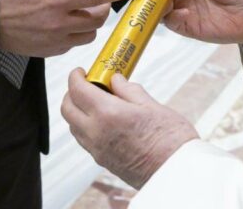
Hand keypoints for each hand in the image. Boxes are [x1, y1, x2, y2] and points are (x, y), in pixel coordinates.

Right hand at [0, 0, 141, 56]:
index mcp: (56, 1)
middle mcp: (58, 24)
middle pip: (98, 18)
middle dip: (104, 7)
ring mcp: (55, 41)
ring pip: (89, 34)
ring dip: (91, 22)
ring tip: (79, 9)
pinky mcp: (50, 51)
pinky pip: (74, 44)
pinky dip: (76, 33)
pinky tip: (64, 22)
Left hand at [61, 69, 197, 188]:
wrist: (175, 171)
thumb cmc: (170, 138)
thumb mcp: (151, 105)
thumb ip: (128, 90)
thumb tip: (115, 80)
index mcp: (108, 114)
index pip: (77, 90)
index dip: (75, 76)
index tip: (80, 71)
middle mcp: (96, 133)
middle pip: (67, 109)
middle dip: (71, 93)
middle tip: (86, 84)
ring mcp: (97, 149)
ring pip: (73, 125)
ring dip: (77, 110)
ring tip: (96, 101)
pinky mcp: (102, 160)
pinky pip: (83, 139)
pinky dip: (84, 125)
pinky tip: (103, 119)